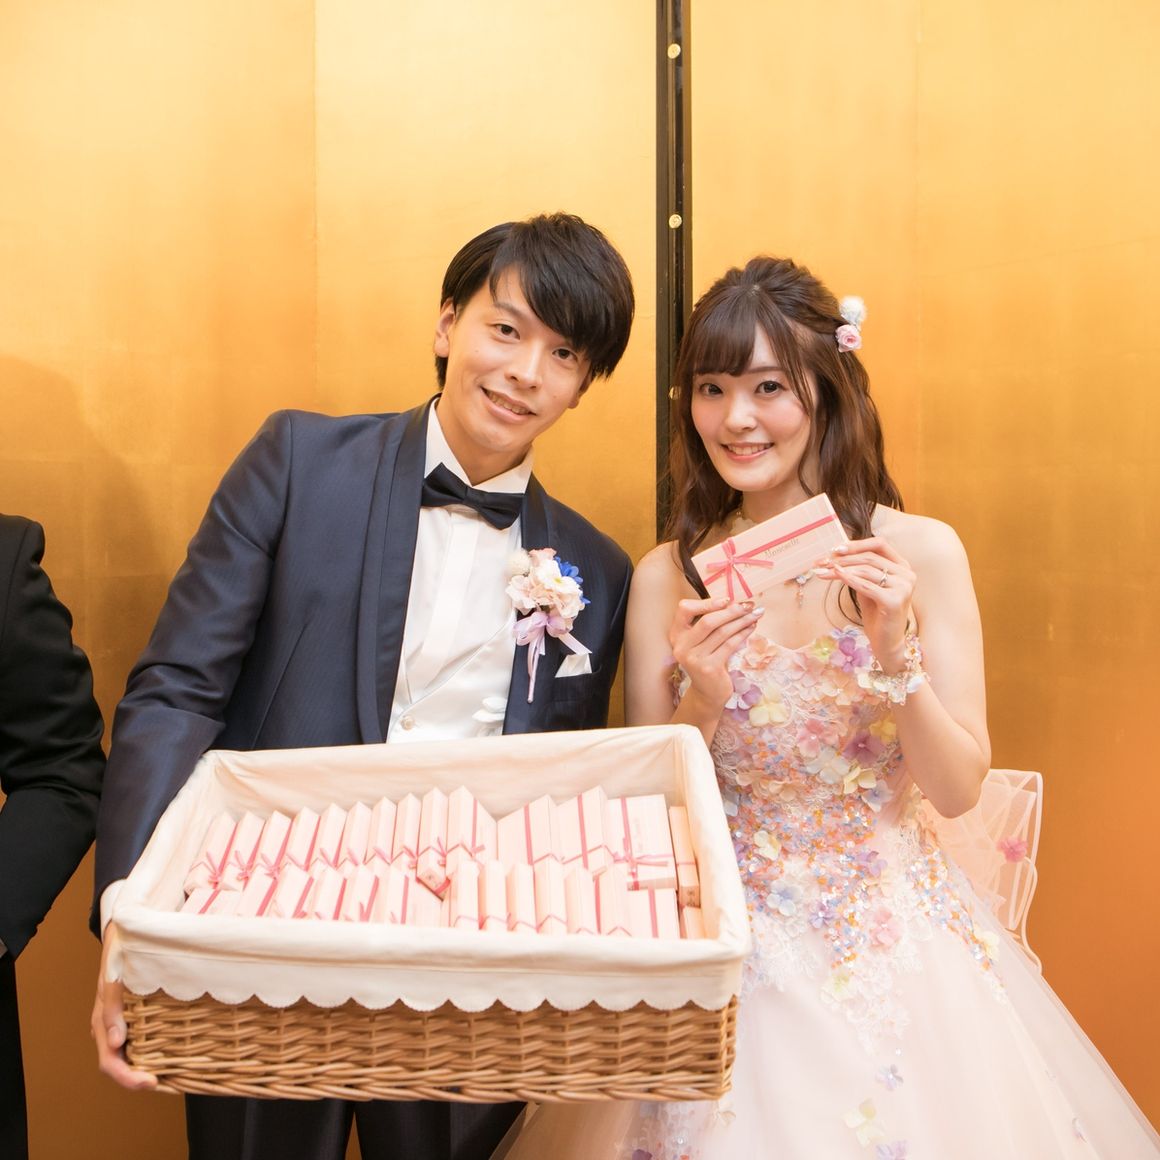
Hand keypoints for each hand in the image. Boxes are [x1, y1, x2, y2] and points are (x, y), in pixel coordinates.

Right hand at [91, 937, 157, 1090]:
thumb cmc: (118, 956)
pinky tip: (172, 1055)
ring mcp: (122, 1024)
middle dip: (139, 1079)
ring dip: (146, 1069)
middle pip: (120, 1066)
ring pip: (131, 1056)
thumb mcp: (113, 977)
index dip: (128, 1077)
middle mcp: (110, 1029)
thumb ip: (112, 1007)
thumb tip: (116, 1042)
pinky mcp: (136, 1017)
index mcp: (101, 1023)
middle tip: (166, 1085)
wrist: (125, 935)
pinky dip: (154, 1053)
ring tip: (173, 1077)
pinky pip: (142, 1041)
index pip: (110, 1062)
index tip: (151, 1081)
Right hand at [670, 595, 761, 710]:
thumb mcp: (702, 641)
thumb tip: (736, 603)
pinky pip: (730, 645)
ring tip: (756, 614)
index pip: (684, 609)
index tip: (727, 600)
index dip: (706, 602)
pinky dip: (743, 633)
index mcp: (677, 634)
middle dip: (732, 611)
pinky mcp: (709, 668)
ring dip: (742, 621)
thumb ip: (710, 624)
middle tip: (749, 605)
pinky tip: (752, 627)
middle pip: (708, 621)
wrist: (708, 693)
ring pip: (721, 632)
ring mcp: (694, 658)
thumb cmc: (708, 661)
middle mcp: (681, 646)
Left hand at [815, 537, 914, 670]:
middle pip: (870, 557)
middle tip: (821, 562)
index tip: (834, 549)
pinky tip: (835, 576)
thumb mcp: (868, 587)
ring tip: (821, 572)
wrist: (887, 643)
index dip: (856, 544)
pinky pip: (867, 586)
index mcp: (903, 566)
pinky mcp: (895, 601)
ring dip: (840, 569)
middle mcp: (907, 574)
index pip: (880, 544)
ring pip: (866, 570)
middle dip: (842, 558)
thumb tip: (835, 556)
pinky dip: (849, 580)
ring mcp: (904, 587)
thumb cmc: (877, 614)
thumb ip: (859, 571)